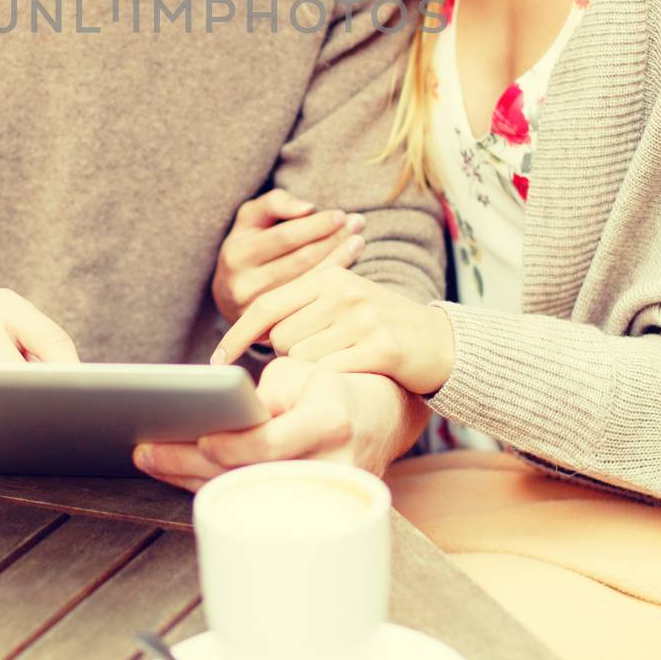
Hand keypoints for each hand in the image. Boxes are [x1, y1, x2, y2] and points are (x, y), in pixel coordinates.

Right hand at [0, 288, 79, 441]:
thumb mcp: (6, 362)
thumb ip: (35, 369)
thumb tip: (78, 394)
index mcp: (5, 304)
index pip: (52, 341)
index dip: (72, 379)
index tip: (92, 408)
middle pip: (22, 365)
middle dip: (41, 399)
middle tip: (62, 428)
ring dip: (9, 410)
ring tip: (31, 434)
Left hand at [132, 356, 418, 492]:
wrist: (380, 417)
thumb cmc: (332, 385)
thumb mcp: (302, 372)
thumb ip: (260, 397)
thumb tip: (213, 421)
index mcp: (329, 423)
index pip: (271, 443)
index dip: (230, 445)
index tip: (196, 438)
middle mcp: (330, 466)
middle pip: (248, 476)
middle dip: (190, 465)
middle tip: (145, 451)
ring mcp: (321, 497)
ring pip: (245, 495)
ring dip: (192, 479)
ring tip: (151, 459)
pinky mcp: (309, 512)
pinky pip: (253, 503)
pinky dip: (214, 488)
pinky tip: (179, 474)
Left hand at [211, 268, 455, 397]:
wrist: (443, 343)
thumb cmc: (381, 329)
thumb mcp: (343, 304)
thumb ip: (303, 309)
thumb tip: (253, 335)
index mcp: (327, 277)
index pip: (266, 305)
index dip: (237, 336)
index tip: (216, 363)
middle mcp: (342, 291)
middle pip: (280, 338)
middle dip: (290, 357)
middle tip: (324, 356)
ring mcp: (362, 317)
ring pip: (301, 359)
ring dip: (313, 371)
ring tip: (344, 361)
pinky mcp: (381, 345)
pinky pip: (330, 373)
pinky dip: (333, 381)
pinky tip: (355, 373)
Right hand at [212, 188, 365, 322]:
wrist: (230, 294)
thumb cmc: (249, 245)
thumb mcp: (251, 218)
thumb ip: (275, 203)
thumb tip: (307, 208)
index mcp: (237, 254)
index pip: (284, 237)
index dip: (316, 225)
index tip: (341, 214)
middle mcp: (244, 284)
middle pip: (301, 259)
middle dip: (333, 238)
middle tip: (358, 222)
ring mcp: (260, 311)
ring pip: (310, 281)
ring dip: (340, 257)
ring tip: (358, 239)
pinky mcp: (275, 328)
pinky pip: (312, 301)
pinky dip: (333, 280)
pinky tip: (348, 263)